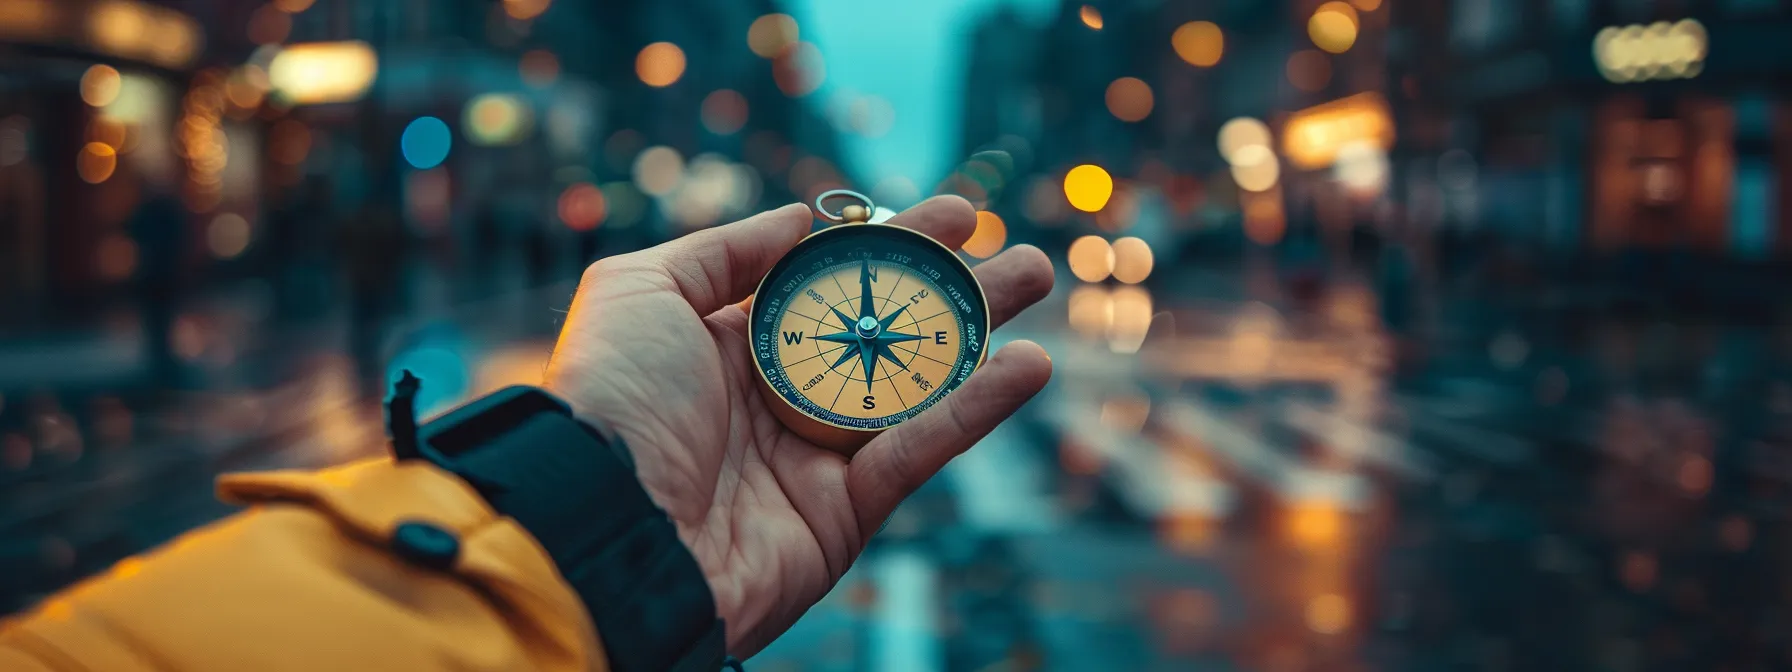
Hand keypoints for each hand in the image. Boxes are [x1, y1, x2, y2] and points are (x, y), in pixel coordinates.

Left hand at [543, 197, 1053, 655]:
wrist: (601, 525)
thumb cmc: (612, 399)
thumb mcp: (644, 289)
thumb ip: (726, 249)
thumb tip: (801, 216)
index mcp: (732, 346)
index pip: (830, 285)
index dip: (894, 246)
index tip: (958, 214)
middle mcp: (781, 399)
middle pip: (889, 333)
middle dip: (957, 289)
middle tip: (1019, 253)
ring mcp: (816, 459)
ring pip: (919, 388)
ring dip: (986, 337)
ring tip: (1040, 278)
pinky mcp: (844, 514)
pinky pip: (920, 451)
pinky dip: (977, 409)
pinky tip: (1028, 363)